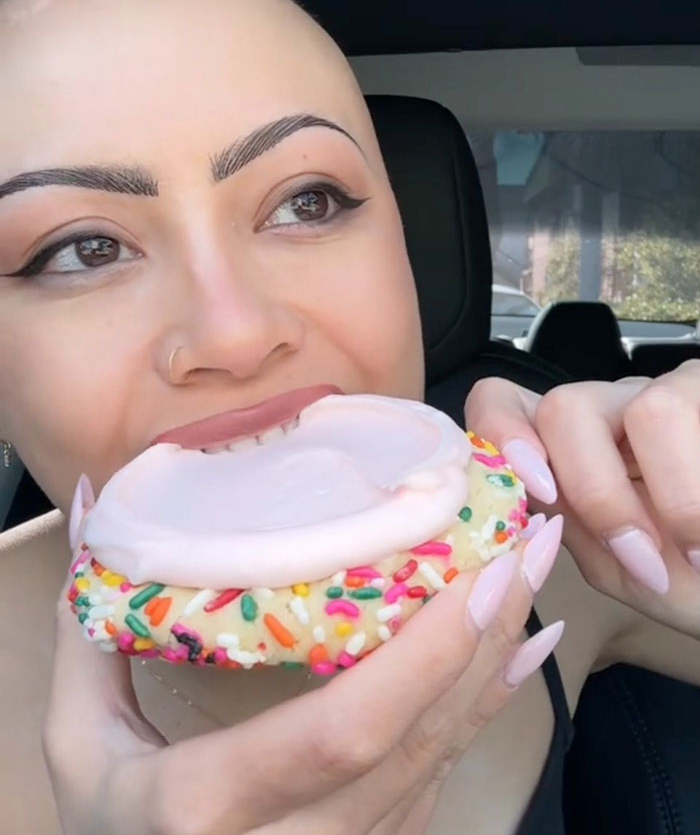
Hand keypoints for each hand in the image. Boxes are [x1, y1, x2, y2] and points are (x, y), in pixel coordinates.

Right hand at [43, 523, 562, 834]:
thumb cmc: (109, 826)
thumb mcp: (76, 737)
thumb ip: (88, 621)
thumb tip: (96, 499)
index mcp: (207, 809)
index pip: (342, 731)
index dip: (422, 659)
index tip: (478, 573)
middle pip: (415, 741)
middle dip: (485, 638)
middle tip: (527, 545)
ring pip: (441, 761)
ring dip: (495, 665)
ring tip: (529, 576)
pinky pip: (439, 778)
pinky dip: (482, 708)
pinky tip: (512, 651)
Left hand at [465, 364, 699, 639]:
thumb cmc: (690, 583)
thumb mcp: (621, 570)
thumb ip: (573, 529)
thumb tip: (533, 502)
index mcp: (569, 447)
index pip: (500, 400)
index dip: (503, 434)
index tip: (539, 495)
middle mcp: (613, 408)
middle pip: (567, 407)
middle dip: (600, 493)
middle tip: (648, 562)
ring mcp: (674, 391)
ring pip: (651, 407)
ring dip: (679, 497)